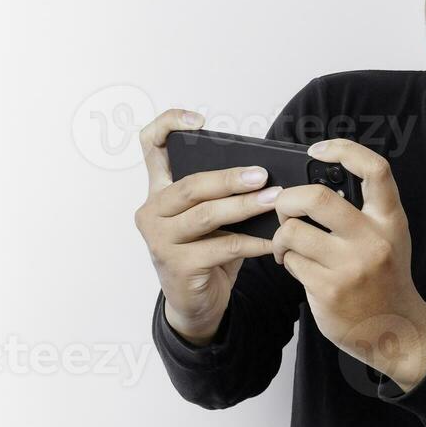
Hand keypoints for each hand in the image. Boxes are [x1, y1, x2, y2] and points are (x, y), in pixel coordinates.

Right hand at [134, 109, 280, 344]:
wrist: (196, 305)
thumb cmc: (206, 253)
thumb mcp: (210, 219)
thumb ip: (222, 195)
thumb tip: (265, 173)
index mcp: (158, 191)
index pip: (150, 146)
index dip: (169, 125)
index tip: (199, 121)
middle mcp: (152, 211)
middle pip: (189, 185)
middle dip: (229, 178)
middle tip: (262, 174)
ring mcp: (160, 240)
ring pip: (206, 215)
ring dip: (244, 206)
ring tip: (274, 200)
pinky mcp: (177, 265)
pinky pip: (223, 247)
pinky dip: (253, 242)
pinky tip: (275, 239)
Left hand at [271, 138, 425, 391]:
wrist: (395, 330)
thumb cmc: (385, 278)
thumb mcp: (388, 237)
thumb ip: (363, 211)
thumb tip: (317, 182)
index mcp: (390, 219)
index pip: (374, 169)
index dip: (343, 150)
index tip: (317, 151)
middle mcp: (373, 239)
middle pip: (315, 196)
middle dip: (288, 199)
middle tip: (285, 209)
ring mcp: (350, 266)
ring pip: (293, 231)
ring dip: (282, 237)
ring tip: (288, 245)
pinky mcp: (329, 290)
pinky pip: (292, 262)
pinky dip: (288, 262)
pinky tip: (298, 267)